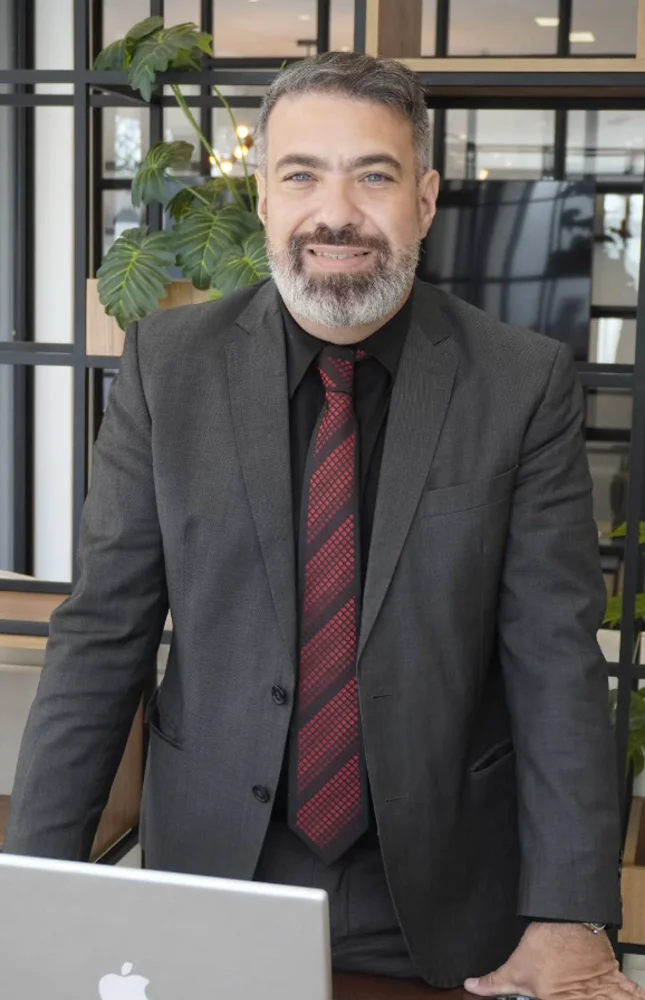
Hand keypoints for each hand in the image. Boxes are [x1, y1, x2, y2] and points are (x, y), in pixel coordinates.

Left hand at [464, 922, 644, 999]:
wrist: (569, 916)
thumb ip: (494, 983)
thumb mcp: (516, 966)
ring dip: (613, 998)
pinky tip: (637, 995)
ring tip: (607, 996)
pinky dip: (633, 994)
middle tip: (579, 994)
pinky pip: (630, 991)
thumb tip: (471, 987)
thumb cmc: (545, 942)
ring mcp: (602, 990)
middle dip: (588, 998)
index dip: (556, 998)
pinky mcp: (613, 974)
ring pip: (613, 999)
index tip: (556, 997)